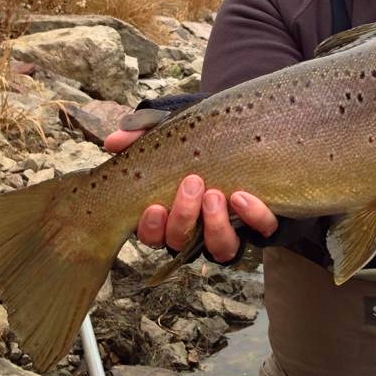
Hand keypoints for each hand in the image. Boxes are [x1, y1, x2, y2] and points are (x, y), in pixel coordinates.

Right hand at [104, 129, 278, 262]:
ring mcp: (232, 226)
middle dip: (183, 216)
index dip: (150, 228)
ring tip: (216, 196)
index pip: (152, 234)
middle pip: (181, 241)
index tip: (153, 207)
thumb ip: (144, 132)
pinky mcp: (263, 221)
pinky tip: (244, 197)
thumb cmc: (206, 134)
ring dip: (215, 226)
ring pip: (219, 247)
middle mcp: (199, 226)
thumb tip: (112, 142)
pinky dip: (253, 217)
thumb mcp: (175, 128)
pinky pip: (261, 230)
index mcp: (172, 209)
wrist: (255, 128)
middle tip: (193, 183)